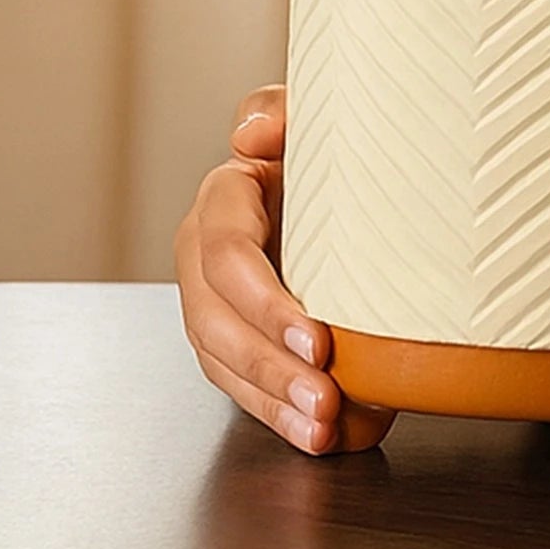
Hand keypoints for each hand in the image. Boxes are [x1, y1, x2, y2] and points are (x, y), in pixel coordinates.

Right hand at [174, 84, 394, 456]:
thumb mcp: (312, 116)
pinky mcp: (232, 339)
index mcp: (223, 200)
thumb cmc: (328, 146)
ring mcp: (214, 303)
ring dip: (273, 402)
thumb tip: (250, 134)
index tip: (318, 338)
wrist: (344, 180)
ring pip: (225, 363)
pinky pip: (241, 386)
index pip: (227, 254)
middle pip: (220, 322)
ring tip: (322, 429)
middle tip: (325, 397)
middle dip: (270, 367)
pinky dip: (276, 414)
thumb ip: (279, 113)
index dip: (266, 301)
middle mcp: (205, 255)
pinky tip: (314, 435)